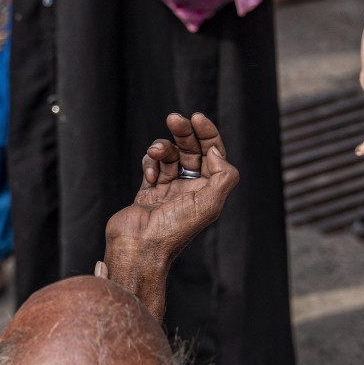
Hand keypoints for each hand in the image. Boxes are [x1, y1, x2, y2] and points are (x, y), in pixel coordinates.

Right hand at [102, 113, 238, 318]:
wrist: (139, 247)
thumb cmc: (174, 229)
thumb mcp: (210, 203)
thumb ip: (223, 175)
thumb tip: (215, 152)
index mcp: (208, 191)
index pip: (213, 154)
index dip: (207, 133)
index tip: (196, 117)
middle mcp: (190, 190)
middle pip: (191, 150)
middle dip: (184, 132)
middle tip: (174, 118)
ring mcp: (168, 190)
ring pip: (170, 156)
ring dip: (163, 147)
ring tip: (157, 152)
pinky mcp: (148, 191)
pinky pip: (152, 166)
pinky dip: (150, 163)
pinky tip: (150, 174)